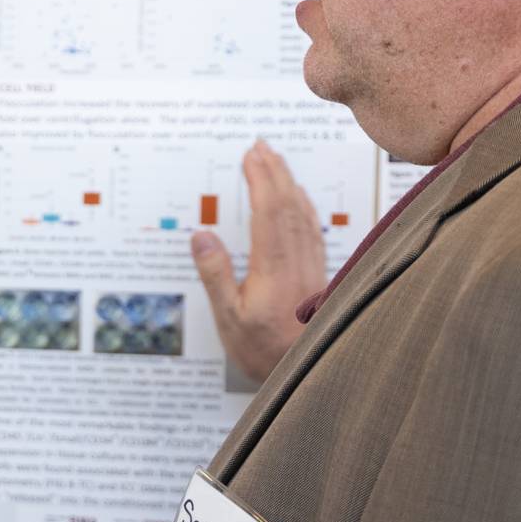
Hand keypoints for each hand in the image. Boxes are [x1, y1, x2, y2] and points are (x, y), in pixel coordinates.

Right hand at [189, 140, 330, 382]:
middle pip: (289, 205)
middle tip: (261, 146)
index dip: (260, 179)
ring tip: (277, 162)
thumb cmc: (265, 353)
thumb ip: (216, 275)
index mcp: (273, 269)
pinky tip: (300, 199)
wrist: (312, 374)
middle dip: (275, 171)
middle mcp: (297, 262)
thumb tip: (202, 235)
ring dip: (290, 184)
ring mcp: (312, 268)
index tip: (250, 155)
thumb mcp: (228, 319)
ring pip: (304, 215)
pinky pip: (314, 230)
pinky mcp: (318, 276)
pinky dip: (305, 207)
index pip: (268, 212)